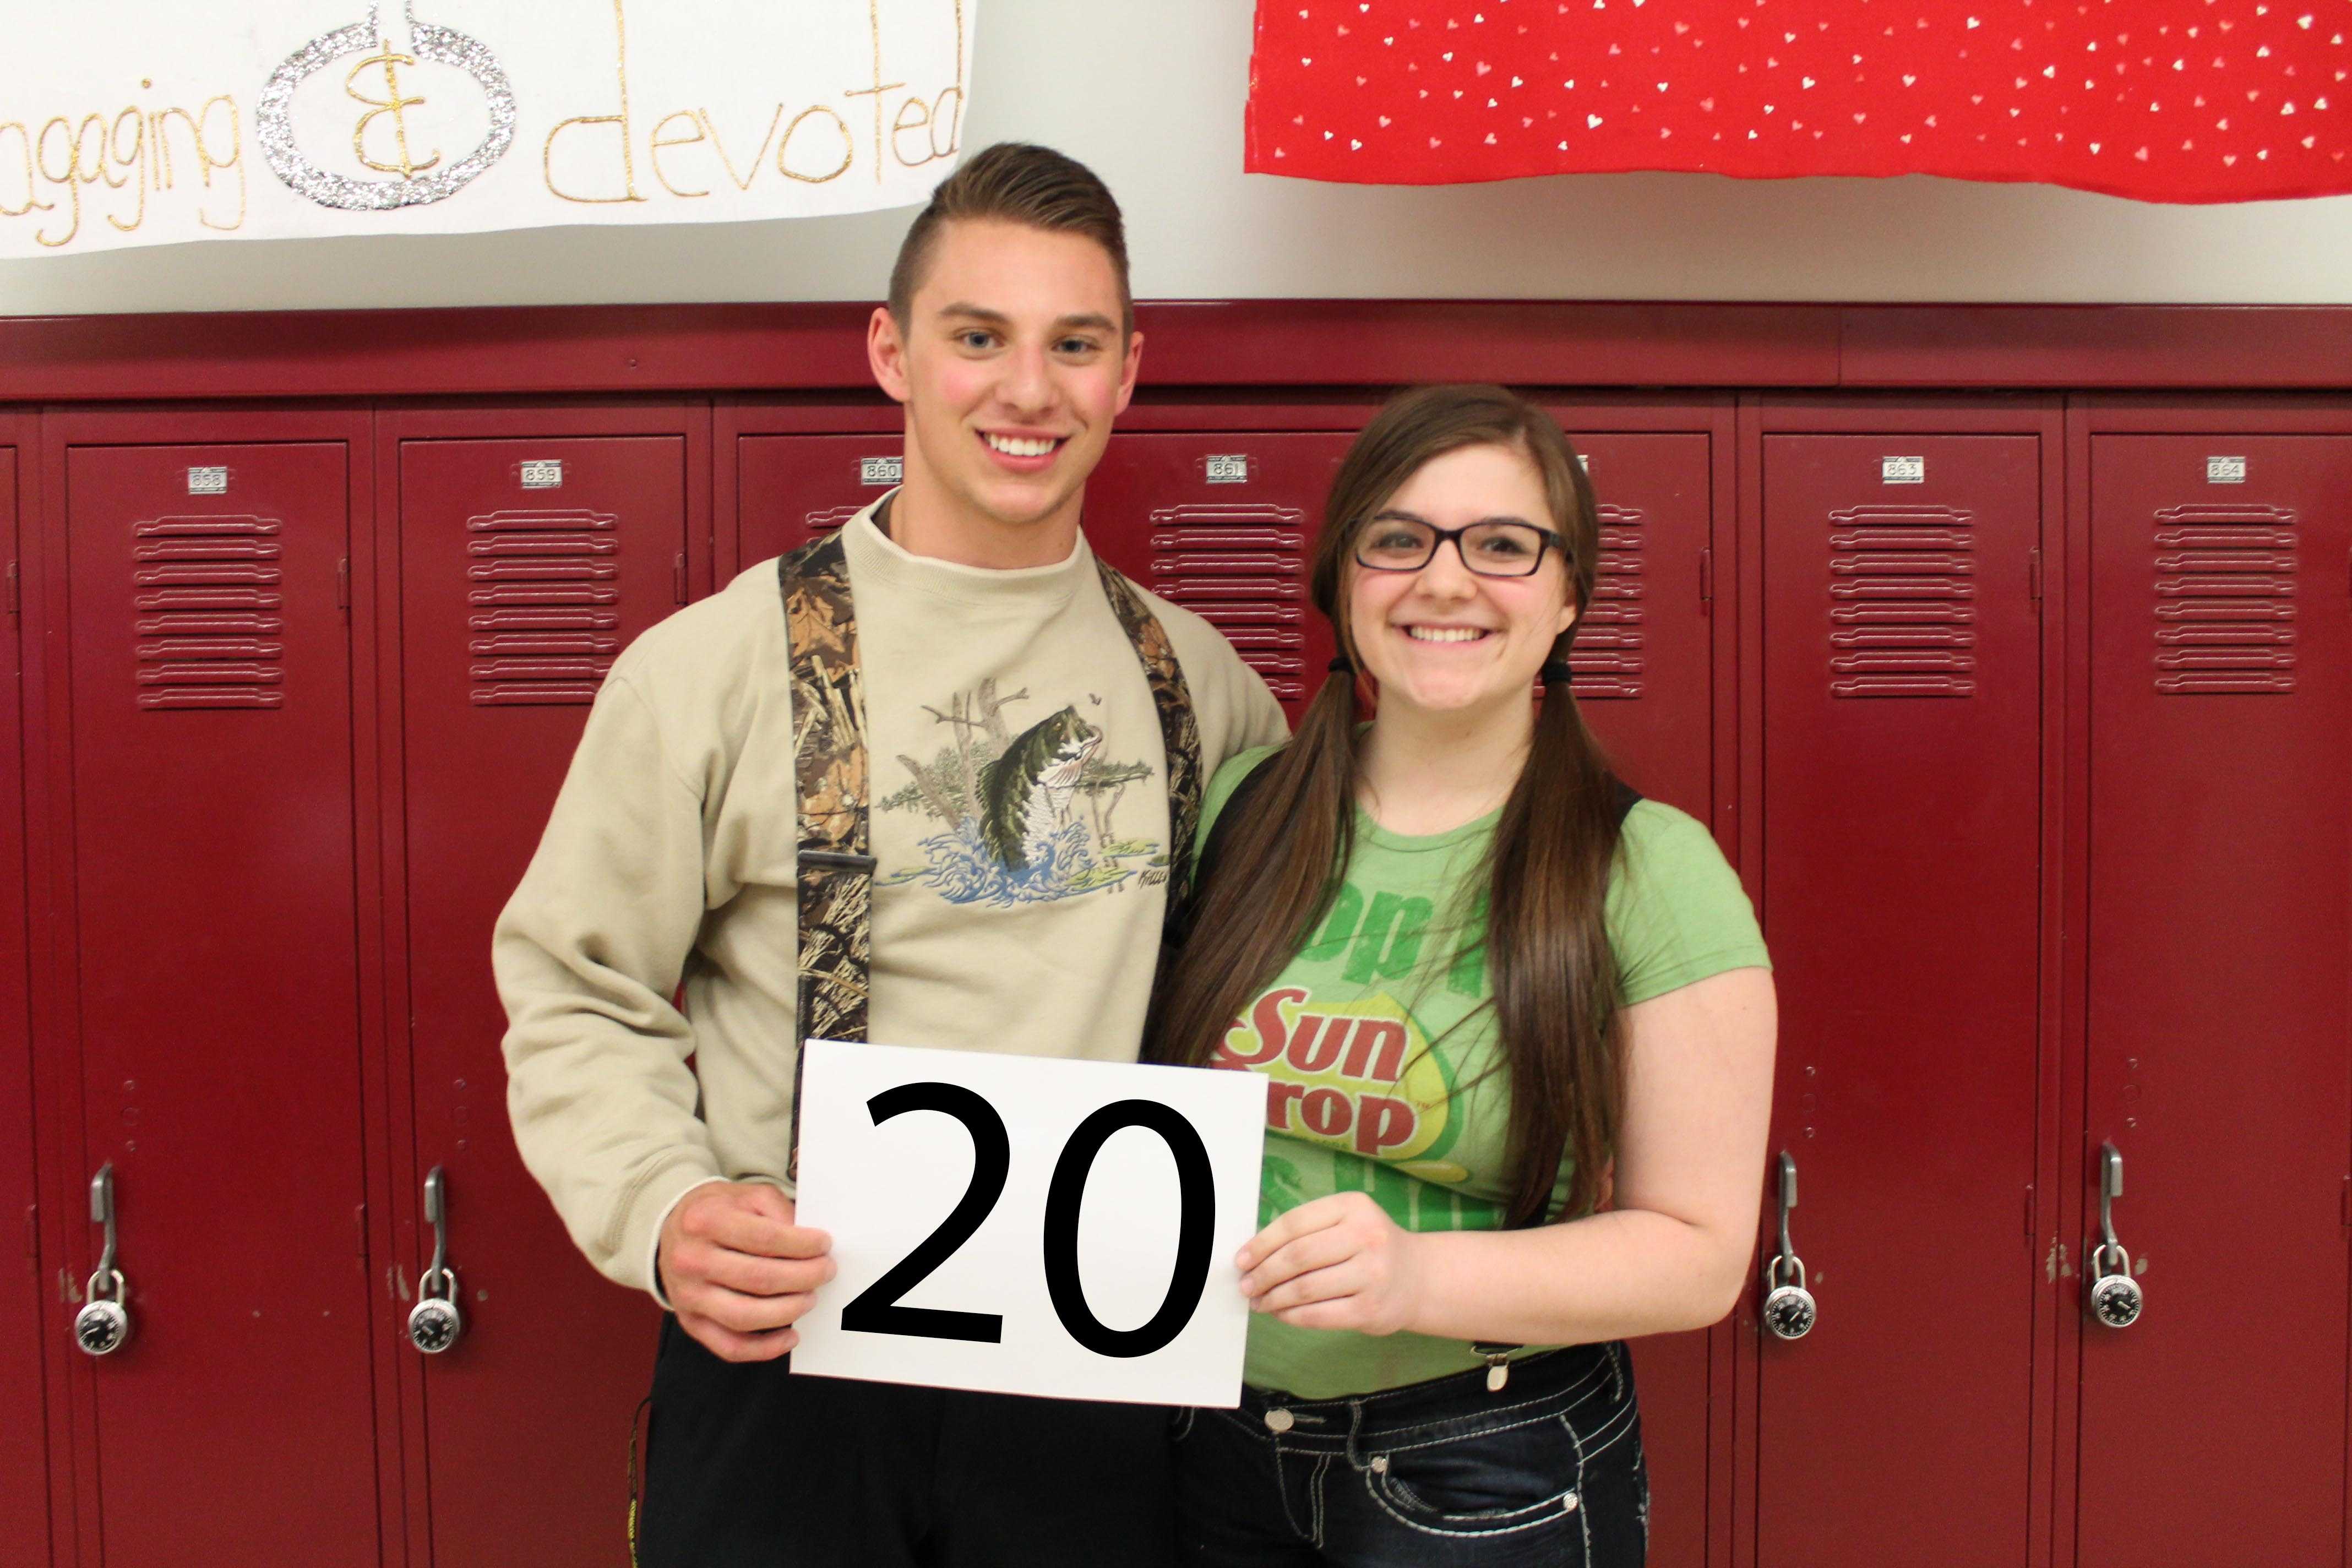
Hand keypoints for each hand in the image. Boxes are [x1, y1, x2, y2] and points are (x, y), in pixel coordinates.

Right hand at [658, 1182, 834, 1362]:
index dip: (803, 1244)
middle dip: (804, 1277)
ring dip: (789, 1311)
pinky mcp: (690, 1322)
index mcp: (706, 1221)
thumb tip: (810, 1243)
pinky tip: (791, 1336)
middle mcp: (691, 1260)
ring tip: (810, 1298)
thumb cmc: (719, 1212)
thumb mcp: (748, 1196)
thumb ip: (778, 1211)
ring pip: (746, 1316)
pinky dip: (765, 1349)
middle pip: (760, 1279)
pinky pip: (730, 1346)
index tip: (824, 1245)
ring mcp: (688, 1295)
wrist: (673, 1229)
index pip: (766, 1238)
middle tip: (826, 1271)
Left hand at [1235, 1191, 1423, 1335]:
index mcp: (1353, 1207)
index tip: (1241, 1260)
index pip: (1294, 1223)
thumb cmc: (1369, 1248)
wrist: (1418, 1278)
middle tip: (1247, 1285)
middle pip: (1297, 1256)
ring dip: (1273, 1298)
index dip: (1261, 1243)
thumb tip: (1253, 1256)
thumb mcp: (1346, 1222)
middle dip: (1264, 1274)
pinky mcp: (1371, 1310)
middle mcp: (1366, 1236)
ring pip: (1304, 1288)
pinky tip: (1281, 1314)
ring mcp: (1372, 1274)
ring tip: (1260, 1302)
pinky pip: (1318, 1315)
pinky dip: (1291, 1317)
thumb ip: (1307, 1231)